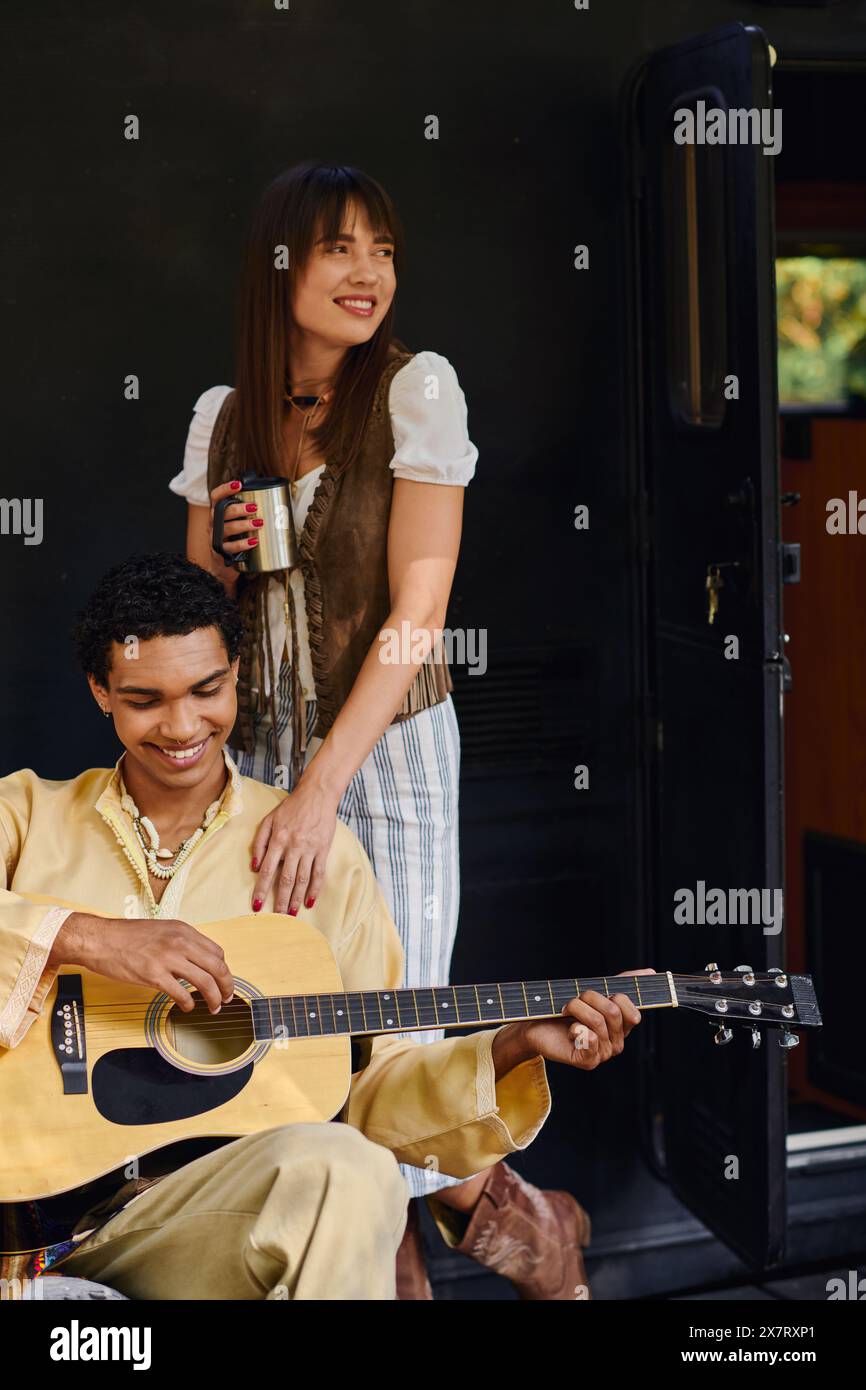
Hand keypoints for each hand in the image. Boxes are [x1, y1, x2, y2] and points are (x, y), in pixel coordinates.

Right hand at [50, 912, 235, 1014]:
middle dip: (227, 986)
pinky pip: (181, 994)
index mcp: (183, 930)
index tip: (222, 980)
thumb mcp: (161, 931)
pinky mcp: (153, 975)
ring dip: (214, 998)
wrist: (100, 939)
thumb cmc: (126, 936)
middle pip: (217, 967)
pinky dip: (189, 1003)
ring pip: (205, 982)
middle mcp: (180, 942)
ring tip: (214, 1007)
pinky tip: (187, 1007)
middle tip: (227, 998)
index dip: (223, 969)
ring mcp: (167, 958)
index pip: (217, 952)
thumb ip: (181, 943)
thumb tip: (196, 963)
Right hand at [209, 479, 261, 562]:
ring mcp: (215, 537)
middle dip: (239, 508)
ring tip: (259, 523)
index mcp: (218, 512)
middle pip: (222, 511)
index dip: (225, 489)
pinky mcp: (219, 552)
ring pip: (227, 528)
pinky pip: (230, 547)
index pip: (216, 496)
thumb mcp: (237, 523)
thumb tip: (278, 502)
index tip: (239, 484)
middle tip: (254, 507)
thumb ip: (249, 512)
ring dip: (244, 525)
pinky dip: (243, 544)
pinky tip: (254, 541)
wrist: (223, 564)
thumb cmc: (235, 538)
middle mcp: (214, 523)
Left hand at [251, 776, 339, 914]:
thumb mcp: (269, 820)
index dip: (261, 889)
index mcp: (278, 839)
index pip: (268, 870)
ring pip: (302, 879)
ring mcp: (310, 849)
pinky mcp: (323, 849)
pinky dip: (315, 889)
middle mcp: (293, 846)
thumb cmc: (291, 808)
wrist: (317, 795)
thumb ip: (259, 843)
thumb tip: (254, 867)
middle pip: (286, 879)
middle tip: (276, 918)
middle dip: (280, 900)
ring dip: (296, 898)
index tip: (256, 905)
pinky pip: (319, 873)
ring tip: (291, 914)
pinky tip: (310, 901)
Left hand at [492, 968, 654, 1077]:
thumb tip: (651, 972)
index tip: (599, 995)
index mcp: (622, 1027)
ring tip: (566, 1012)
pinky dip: (575, 1028)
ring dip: (575, 1009)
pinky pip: (589, 1040)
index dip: (615, 997)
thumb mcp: (596, 991)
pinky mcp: (588, 1061)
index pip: (632, 1011)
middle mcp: (617, 1043)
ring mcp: (603, 1054)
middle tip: (574, 1001)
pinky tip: (569, 1031)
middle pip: (612, 1012)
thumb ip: (624, 982)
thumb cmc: (567, 1009)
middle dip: (588, 998)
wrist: (537, 1025)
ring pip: (597, 1021)